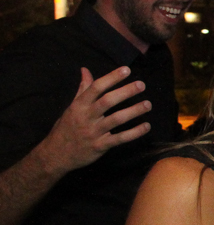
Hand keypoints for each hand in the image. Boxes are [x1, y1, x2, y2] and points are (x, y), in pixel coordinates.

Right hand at [37, 67, 151, 174]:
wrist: (55, 155)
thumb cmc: (66, 128)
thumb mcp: (72, 107)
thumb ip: (82, 89)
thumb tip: (85, 70)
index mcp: (79, 105)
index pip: (96, 88)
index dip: (111, 78)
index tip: (127, 69)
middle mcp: (86, 117)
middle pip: (107, 101)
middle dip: (125, 92)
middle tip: (141, 85)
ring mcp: (93, 132)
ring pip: (116, 119)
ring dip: (133, 111)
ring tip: (148, 104)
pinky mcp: (100, 146)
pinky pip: (119, 139)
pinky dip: (134, 133)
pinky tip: (146, 126)